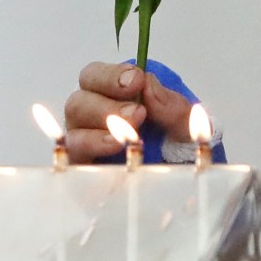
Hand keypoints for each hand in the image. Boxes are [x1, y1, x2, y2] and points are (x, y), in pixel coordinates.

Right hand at [62, 61, 194, 162]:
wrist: (184, 185)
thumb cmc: (180, 148)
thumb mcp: (186, 125)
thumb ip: (172, 105)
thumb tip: (149, 86)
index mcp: (111, 97)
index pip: (95, 77)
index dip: (111, 76)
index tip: (136, 80)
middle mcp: (92, 119)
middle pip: (78, 101)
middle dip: (107, 104)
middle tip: (138, 113)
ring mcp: (85, 145)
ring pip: (74, 129)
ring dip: (100, 128)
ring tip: (129, 135)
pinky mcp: (85, 169)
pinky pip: (75, 157)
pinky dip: (93, 148)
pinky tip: (114, 148)